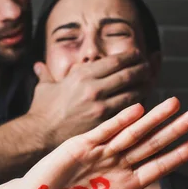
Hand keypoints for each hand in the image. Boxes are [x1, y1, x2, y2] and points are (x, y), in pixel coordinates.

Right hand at [0, 97, 187, 188]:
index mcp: (123, 187)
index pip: (158, 167)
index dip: (179, 155)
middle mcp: (116, 166)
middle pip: (152, 145)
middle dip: (174, 130)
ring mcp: (100, 154)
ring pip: (133, 132)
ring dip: (154, 118)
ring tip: (175, 103)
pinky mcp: (81, 144)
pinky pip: (106, 129)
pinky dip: (122, 119)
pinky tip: (140, 108)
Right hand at [27, 51, 150, 147]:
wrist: (39, 134)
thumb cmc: (42, 111)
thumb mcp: (44, 88)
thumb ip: (45, 75)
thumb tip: (38, 66)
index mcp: (83, 74)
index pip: (116, 60)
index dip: (131, 56)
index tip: (138, 54)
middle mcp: (94, 88)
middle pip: (128, 74)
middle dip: (142, 69)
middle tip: (148, 67)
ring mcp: (101, 106)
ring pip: (133, 93)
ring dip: (144, 87)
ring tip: (150, 83)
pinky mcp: (104, 124)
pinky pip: (127, 113)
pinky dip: (137, 108)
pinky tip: (142, 107)